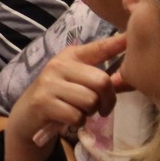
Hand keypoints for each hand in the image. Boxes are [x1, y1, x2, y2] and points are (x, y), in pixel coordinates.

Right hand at [4, 33, 126, 160]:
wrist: (27, 117)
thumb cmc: (59, 98)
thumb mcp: (75, 80)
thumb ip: (97, 76)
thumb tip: (129, 72)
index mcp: (70, 56)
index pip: (99, 48)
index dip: (117, 44)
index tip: (132, 37)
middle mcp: (59, 64)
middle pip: (102, 81)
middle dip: (107, 100)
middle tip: (102, 108)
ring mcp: (49, 83)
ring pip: (90, 101)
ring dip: (90, 113)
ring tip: (79, 111)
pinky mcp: (43, 102)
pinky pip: (77, 116)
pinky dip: (78, 123)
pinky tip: (68, 119)